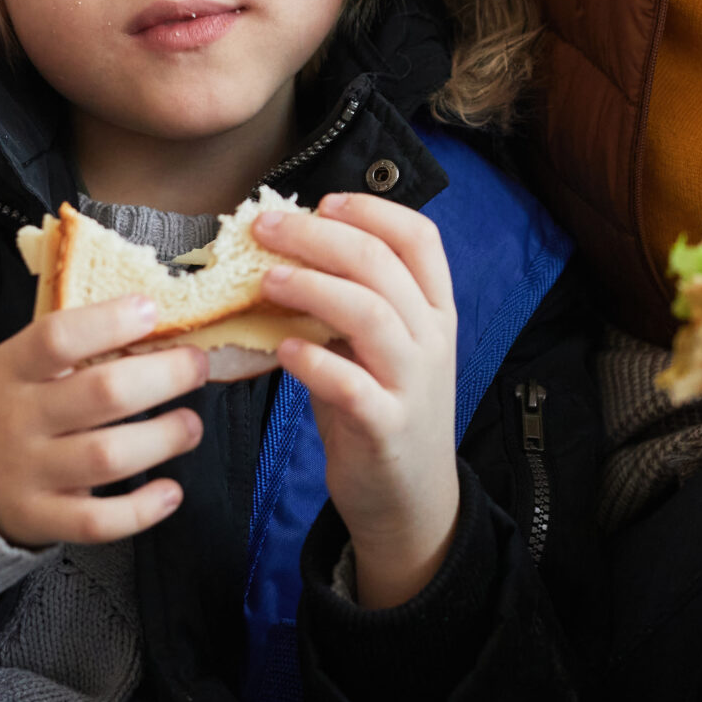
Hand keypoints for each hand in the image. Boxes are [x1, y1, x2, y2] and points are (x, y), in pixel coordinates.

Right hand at [0, 298, 206, 547]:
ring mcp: (27, 474)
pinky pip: (97, 522)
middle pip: (101, 394)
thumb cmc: (2, 405)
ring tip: (190, 425)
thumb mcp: (14, 365)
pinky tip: (171, 492)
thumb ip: (70, 349)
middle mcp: (17, 420)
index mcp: (10, 370)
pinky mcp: (39, 519)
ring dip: (164, 439)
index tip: (151, 311)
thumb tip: (153, 325)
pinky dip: (141, 510)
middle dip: (163, 377)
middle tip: (196, 367)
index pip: (57, 338)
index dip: (109, 322)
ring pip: (107, 457)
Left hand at [256, 195, 460, 608]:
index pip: (419, 236)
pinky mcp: (386, 426)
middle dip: (317, 236)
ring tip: (265, 280)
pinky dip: (312, 360)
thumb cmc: (383, 409)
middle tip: (265, 227)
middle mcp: (432, 338)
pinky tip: (281, 350)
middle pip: (380, 263)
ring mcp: (413, 382)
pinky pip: (350, 383)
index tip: (322, 202)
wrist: (410, 498)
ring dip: (310, 287)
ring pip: (369, 312)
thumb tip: (290, 249)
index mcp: (436, 309)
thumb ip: (352, 302)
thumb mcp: (380, 348)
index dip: (370, 209)